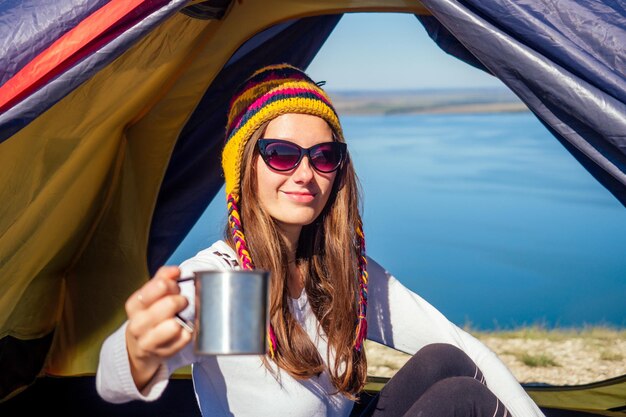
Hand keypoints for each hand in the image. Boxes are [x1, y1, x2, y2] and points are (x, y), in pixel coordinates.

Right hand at [124, 266, 190, 389]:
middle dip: (180, 300)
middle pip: (170, 304)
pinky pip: (185, 338)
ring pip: (175, 325)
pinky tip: (182, 330)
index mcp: (134, 305)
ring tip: (180, 317)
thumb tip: (175, 270)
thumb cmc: (149, 315)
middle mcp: (138, 324)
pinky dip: (188, 332)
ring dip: (183, 319)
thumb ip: (162, 278)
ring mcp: (149, 341)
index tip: (174, 286)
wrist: (139, 347)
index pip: (158, 286)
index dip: (172, 284)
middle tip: (181, 302)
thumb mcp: (150, 295)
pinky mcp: (164, 353)